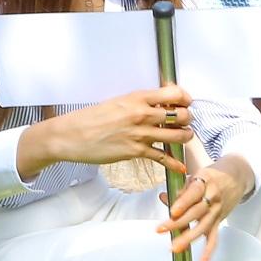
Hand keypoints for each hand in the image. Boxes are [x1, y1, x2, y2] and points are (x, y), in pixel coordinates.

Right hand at [20, 84, 195, 176]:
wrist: (73, 135)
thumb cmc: (92, 118)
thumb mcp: (118, 102)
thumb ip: (139, 102)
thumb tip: (158, 104)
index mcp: (137, 97)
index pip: (174, 93)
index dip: (185, 98)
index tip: (186, 103)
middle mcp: (142, 114)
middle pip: (181, 115)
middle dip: (187, 119)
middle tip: (185, 122)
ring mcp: (140, 134)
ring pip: (177, 136)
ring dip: (185, 137)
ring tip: (183, 137)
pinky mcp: (135, 151)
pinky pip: (162, 157)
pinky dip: (174, 164)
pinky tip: (179, 167)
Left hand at [159, 158, 249, 260]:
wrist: (236, 176)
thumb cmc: (211, 176)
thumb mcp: (196, 176)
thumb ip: (180, 189)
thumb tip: (163, 198)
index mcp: (204, 182)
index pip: (194, 193)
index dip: (184, 202)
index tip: (173, 211)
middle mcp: (212, 197)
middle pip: (195, 212)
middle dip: (178, 222)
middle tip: (161, 229)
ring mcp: (216, 211)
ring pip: (203, 226)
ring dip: (188, 238)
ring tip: (175, 247)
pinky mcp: (219, 221)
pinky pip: (214, 237)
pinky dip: (209, 250)